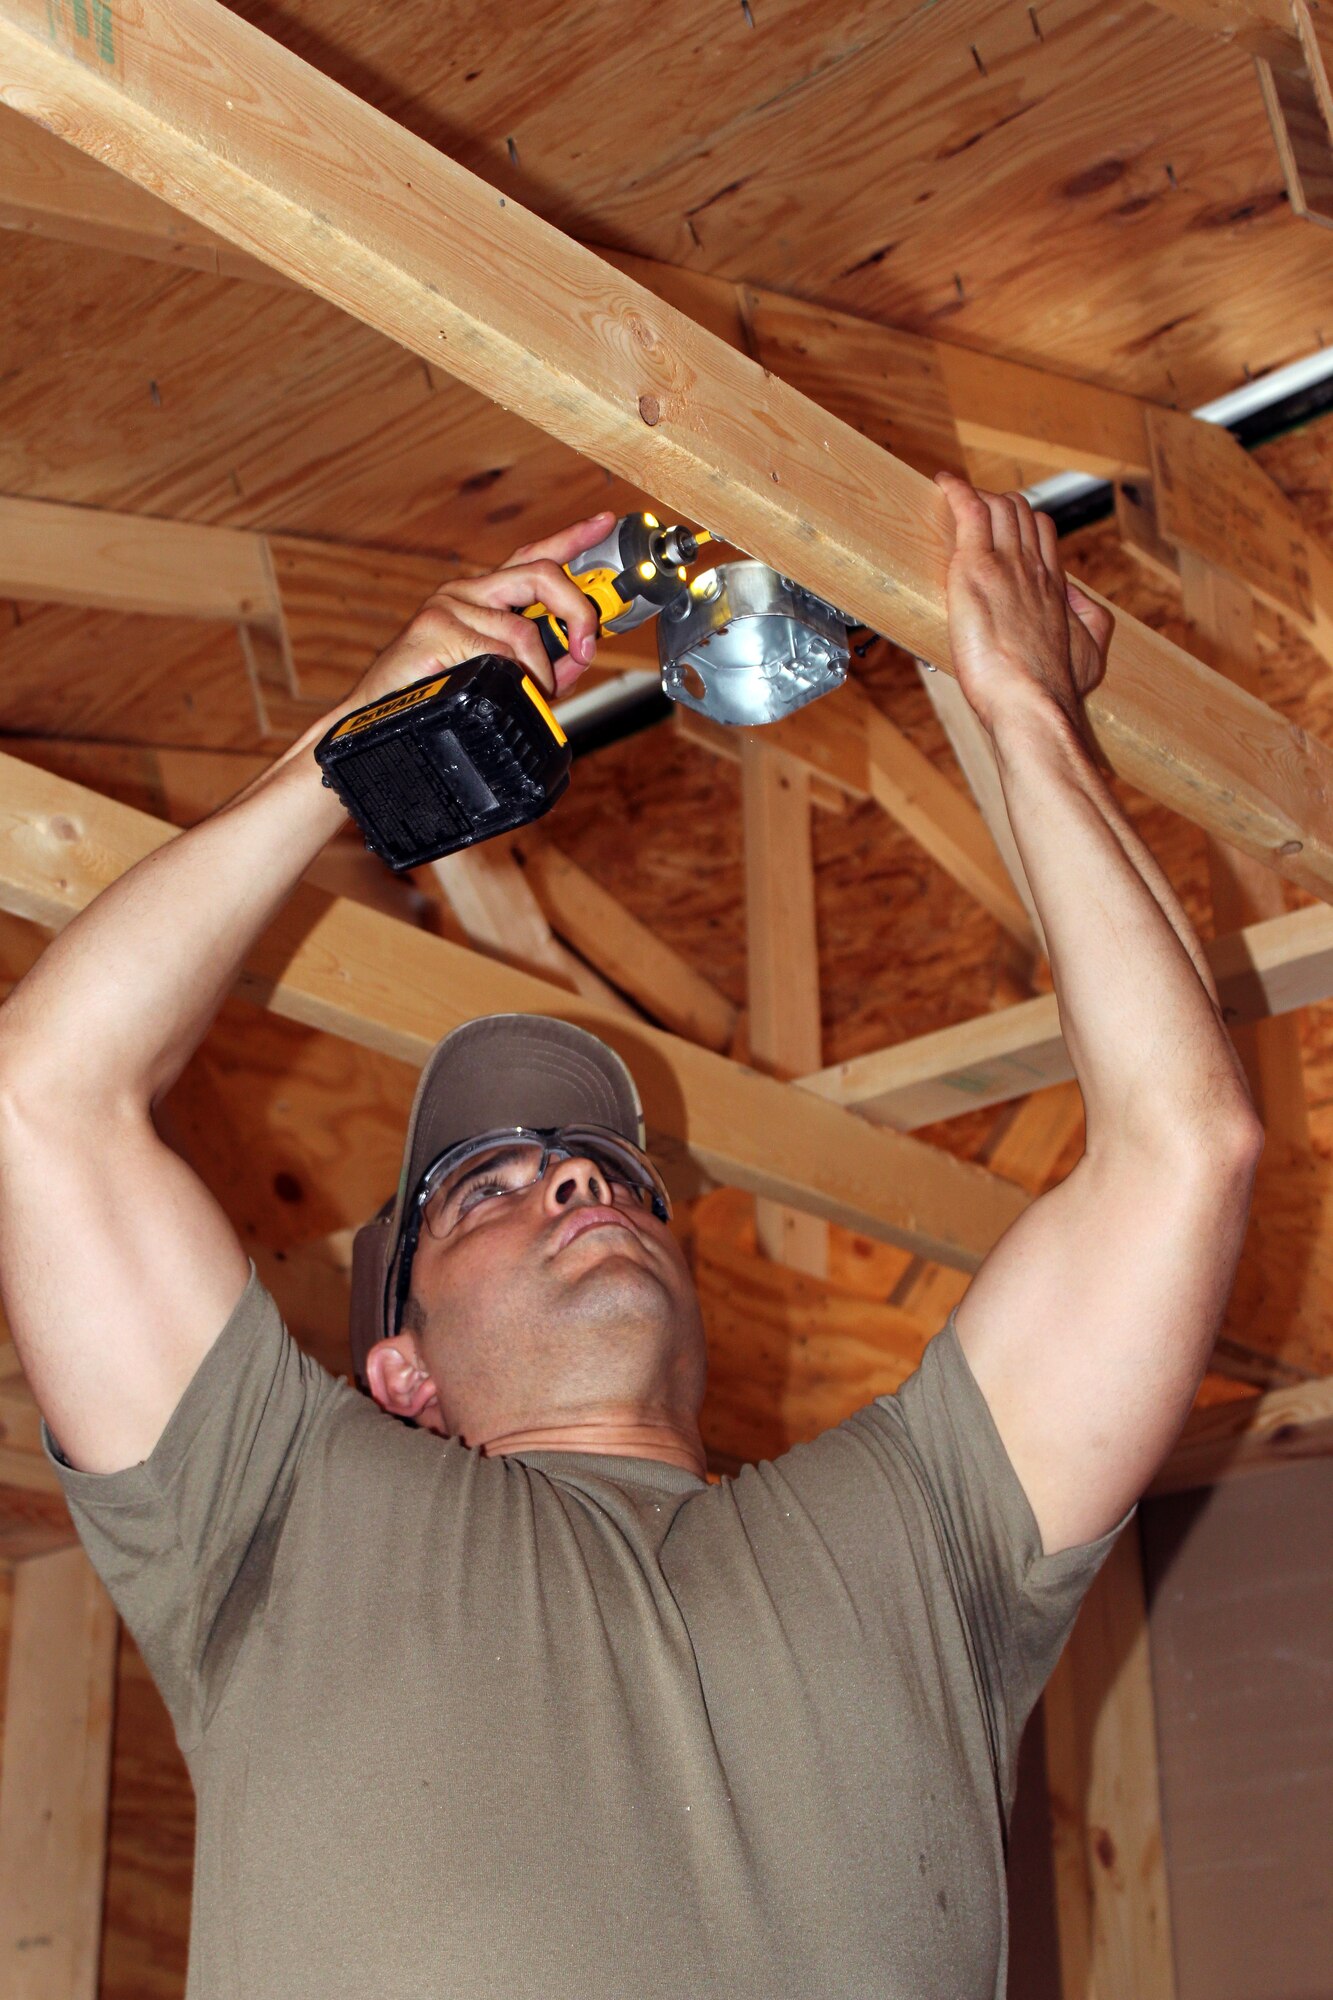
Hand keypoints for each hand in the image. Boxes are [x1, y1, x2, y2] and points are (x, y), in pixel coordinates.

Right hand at [350, 511, 616, 707]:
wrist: (377, 721)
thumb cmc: (435, 696)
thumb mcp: (502, 676)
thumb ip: (544, 663)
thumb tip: (579, 655)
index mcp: (483, 598)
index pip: (533, 556)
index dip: (571, 539)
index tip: (603, 524)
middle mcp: (466, 592)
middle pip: (541, 573)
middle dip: (577, 609)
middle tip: (589, 643)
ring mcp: (448, 606)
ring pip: (523, 625)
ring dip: (543, 668)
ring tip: (540, 692)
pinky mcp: (435, 628)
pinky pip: (499, 649)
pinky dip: (519, 675)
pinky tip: (513, 688)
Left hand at [934, 472, 1112, 735]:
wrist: (1034, 703)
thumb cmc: (1056, 689)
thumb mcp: (1092, 653)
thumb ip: (1090, 619)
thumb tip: (1078, 595)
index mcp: (1054, 587)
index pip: (1042, 533)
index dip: (1023, 524)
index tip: (1002, 530)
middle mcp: (1033, 568)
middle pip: (1020, 513)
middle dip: (998, 506)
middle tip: (972, 514)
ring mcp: (1006, 564)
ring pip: (998, 506)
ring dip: (977, 498)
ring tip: (954, 502)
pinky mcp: (977, 568)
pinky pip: (969, 511)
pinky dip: (956, 491)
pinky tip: (943, 483)